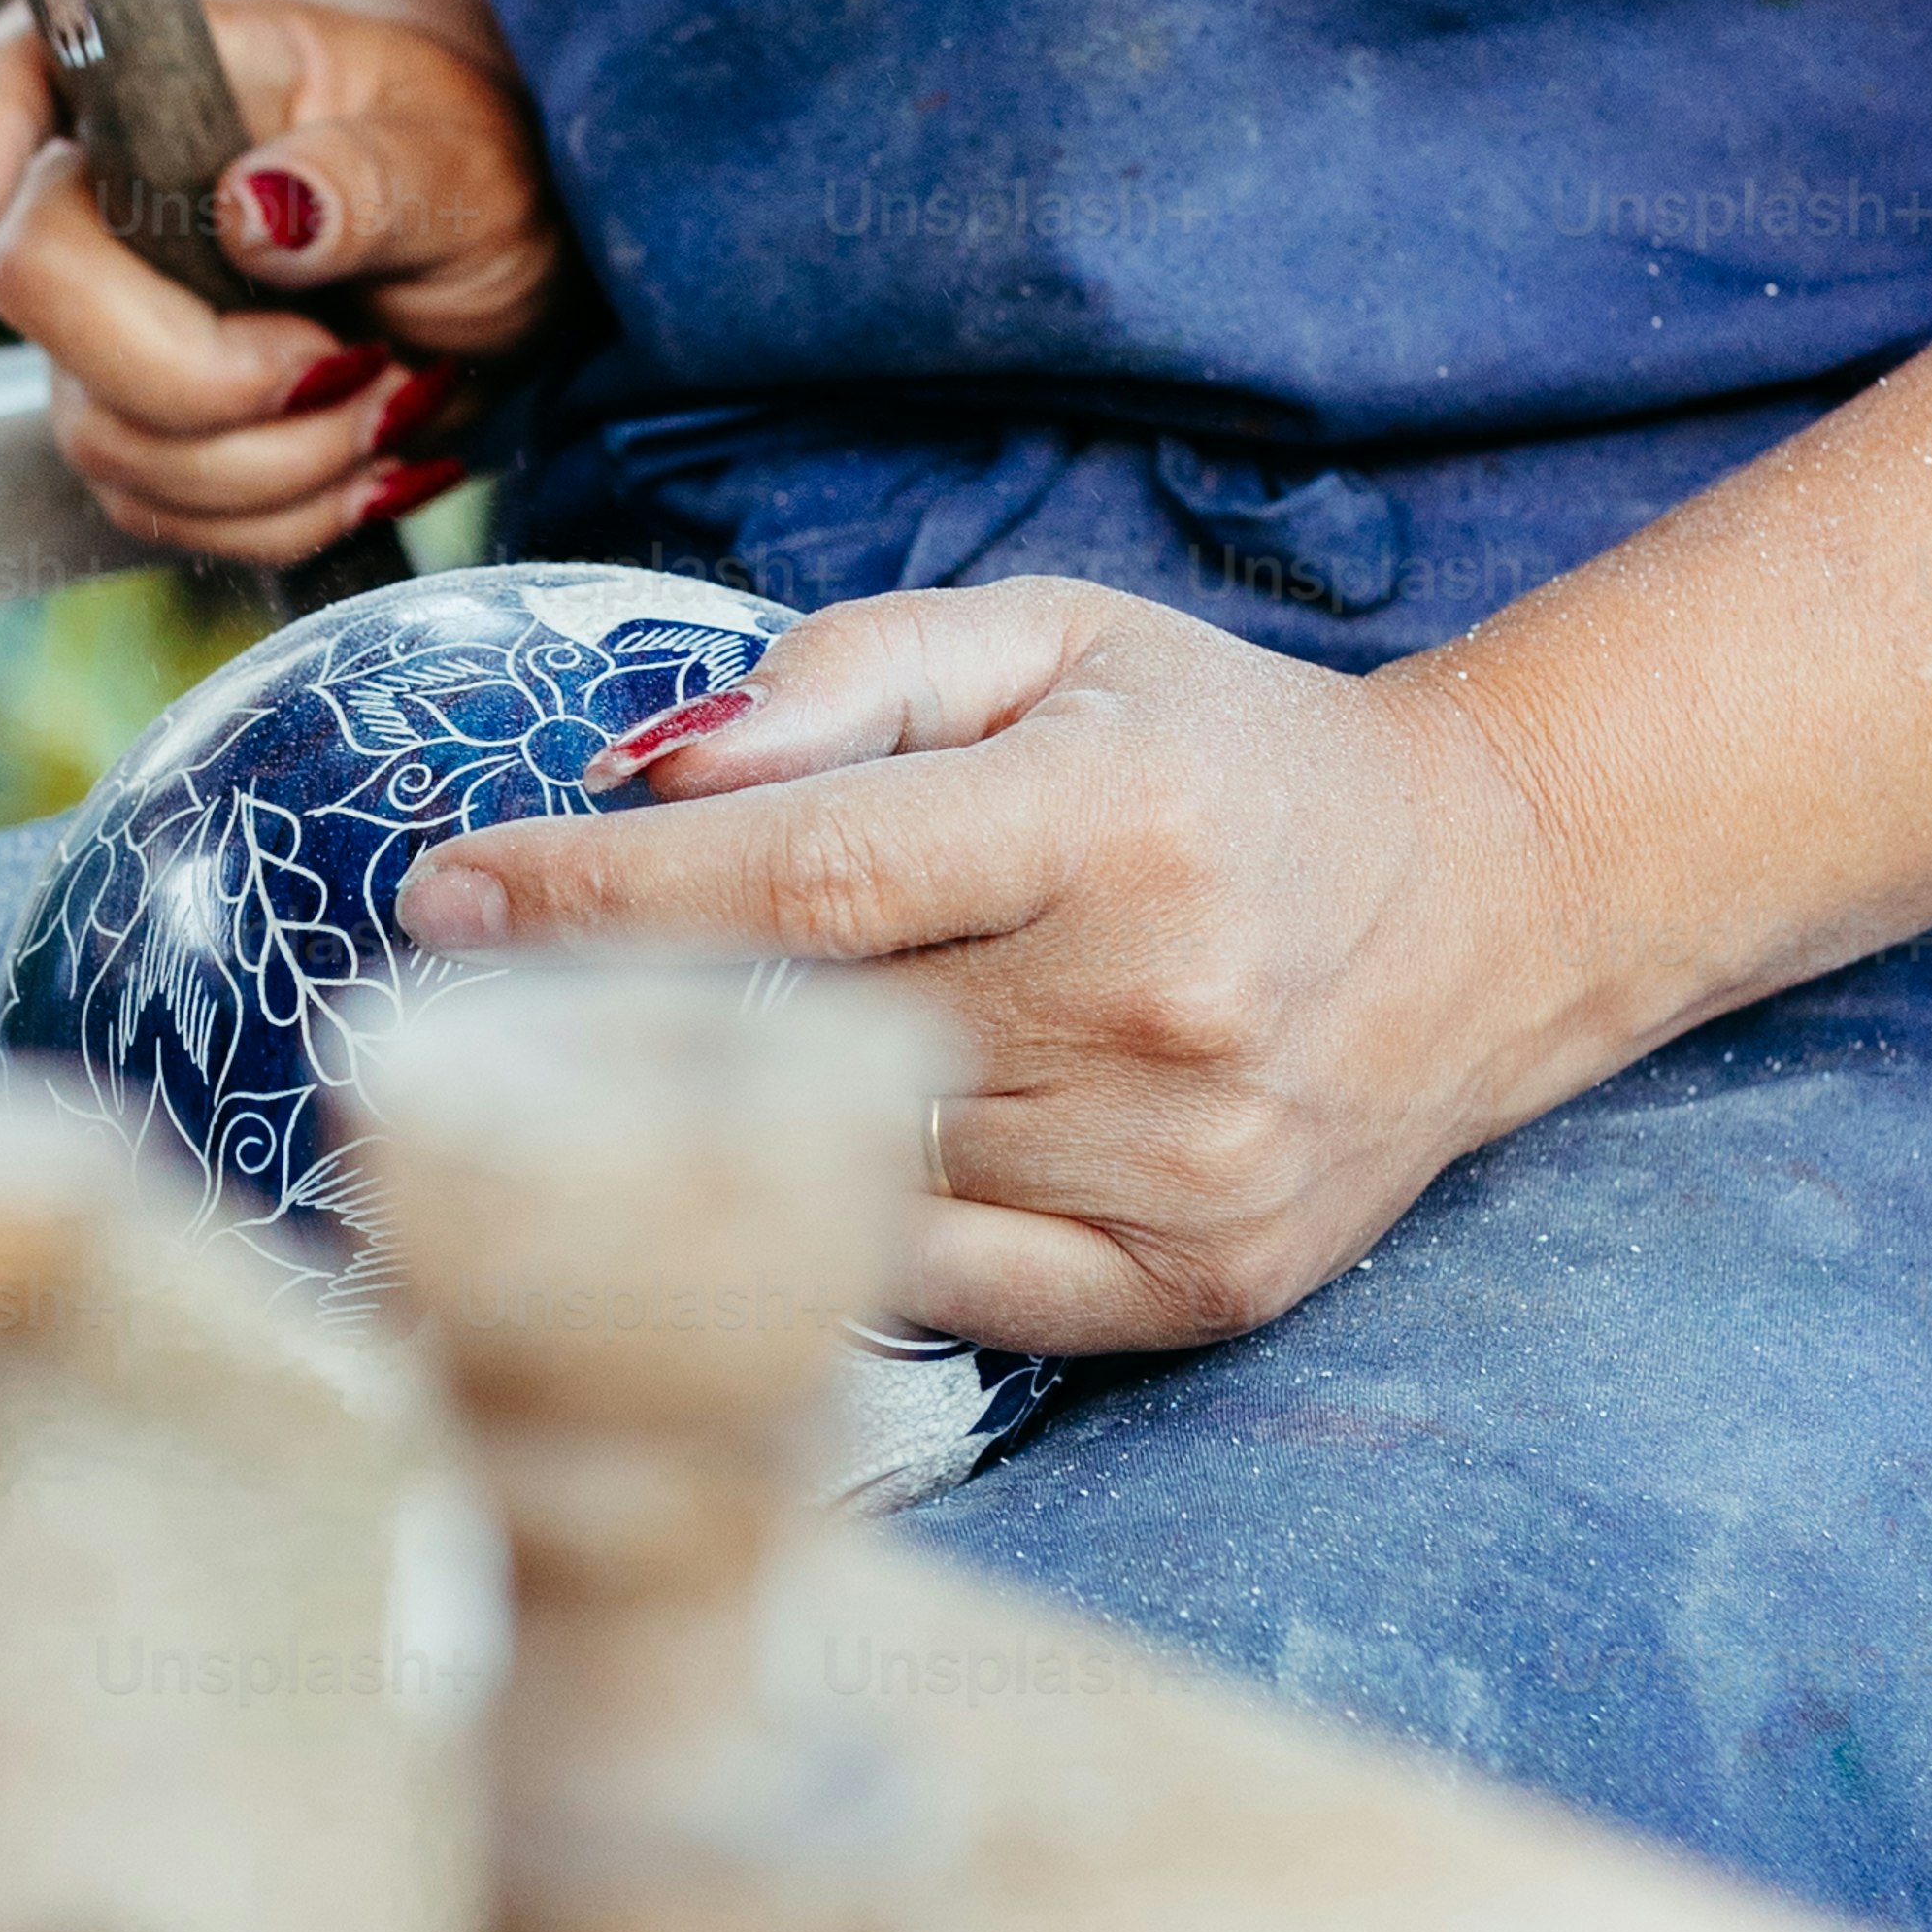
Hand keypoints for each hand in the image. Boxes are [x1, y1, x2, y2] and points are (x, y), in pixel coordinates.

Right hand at [0, 0, 564, 566]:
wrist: (485, 261)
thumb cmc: (466, 170)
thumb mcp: (464, 159)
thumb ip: (374, 177)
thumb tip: (258, 208)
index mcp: (165, 79)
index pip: (16, 78)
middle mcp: (100, 198)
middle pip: (40, 292)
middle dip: (208, 375)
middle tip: (354, 359)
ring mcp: (100, 328)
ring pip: (106, 437)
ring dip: (275, 463)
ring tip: (389, 399)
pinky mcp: (135, 431)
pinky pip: (161, 513)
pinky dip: (281, 516)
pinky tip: (360, 459)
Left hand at [392, 583, 1561, 1352]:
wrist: (1487, 906)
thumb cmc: (1222, 756)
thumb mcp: (1052, 641)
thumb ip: (848, 676)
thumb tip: (654, 768)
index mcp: (1117, 822)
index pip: (798, 875)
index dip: (596, 894)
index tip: (444, 894)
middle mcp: (1155, 1007)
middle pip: (804, 1030)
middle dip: (617, 1006)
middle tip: (480, 987)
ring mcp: (1180, 1171)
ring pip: (855, 1169)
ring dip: (722, 1119)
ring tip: (640, 1059)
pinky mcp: (1191, 1287)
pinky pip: (937, 1290)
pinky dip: (841, 1229)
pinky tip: (797, 1159)